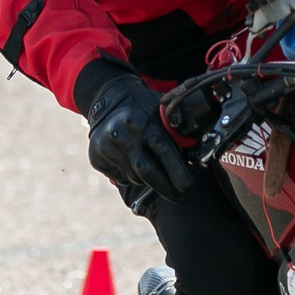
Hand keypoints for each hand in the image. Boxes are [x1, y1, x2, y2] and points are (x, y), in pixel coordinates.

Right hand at [84, 71, 191, 202]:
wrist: (108, 98)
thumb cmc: (142, 106)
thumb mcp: (160, 110)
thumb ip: (175, 131)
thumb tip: (197, 154)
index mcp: (142, 121)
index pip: (163, 151)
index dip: (177, 172)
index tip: (186, 187)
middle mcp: (122, 135)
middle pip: (146, 170)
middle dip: (166, 188)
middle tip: (179, 196)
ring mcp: (107, 147)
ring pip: (134, 176)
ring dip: (149, 181)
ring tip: (158, 177)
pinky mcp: (97, 157)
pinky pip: (120, 177)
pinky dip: (132, 177)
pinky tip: (137, 168)